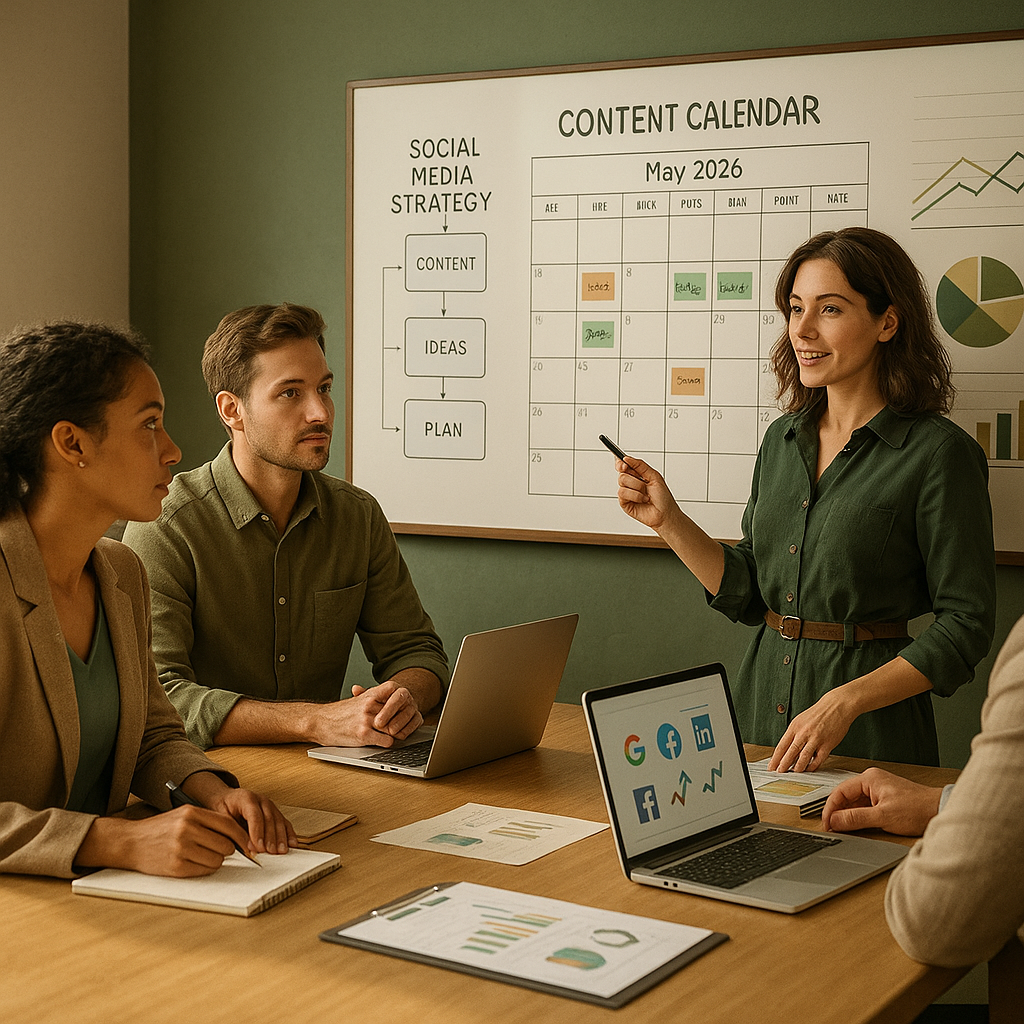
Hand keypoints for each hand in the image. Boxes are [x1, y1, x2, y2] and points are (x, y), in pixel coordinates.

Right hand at [76, 805, 260, 876]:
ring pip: (217, 860)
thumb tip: (237, 836)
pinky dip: (205, 869)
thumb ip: (208, 821)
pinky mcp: (176, 867)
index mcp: (192, 813)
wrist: (130, 842)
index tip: (249, 844)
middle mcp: (187, 829)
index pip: (228, 825)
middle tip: (219, 850)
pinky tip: (194, 863)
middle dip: (228, 850)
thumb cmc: (161, 828)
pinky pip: (204, 870)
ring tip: (203, 855)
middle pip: (226, 845)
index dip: (242, 836)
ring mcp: (181, 849)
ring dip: (216, 860)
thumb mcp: (184, 815)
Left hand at [207, 786, 296, 855]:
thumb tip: (247, 847)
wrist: (227, 798)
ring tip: (281, 851)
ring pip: (279, 821)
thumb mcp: (223, 818)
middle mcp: (260, 800)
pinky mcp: (275, 812)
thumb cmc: (223, 808)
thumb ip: (234, 832)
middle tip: (270, 852)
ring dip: (281, 837)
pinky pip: (284, 822)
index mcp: (246, 798)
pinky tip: (291, 843)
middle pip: (269, 819)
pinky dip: (289, 834)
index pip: (254, 816)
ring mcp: (270, 805)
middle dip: (271, 837)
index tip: (258, 847)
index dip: (257, 832)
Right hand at [313, 680, 422, 746]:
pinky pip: (386, 741)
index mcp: (369, 695)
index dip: (401, 700)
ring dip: (394, 734)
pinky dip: (386, 743)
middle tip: (399, 726)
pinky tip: (381, 742)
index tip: (401, 707)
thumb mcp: (356, 700)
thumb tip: (392, 701)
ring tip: (390, 735)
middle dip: (399, 721)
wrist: (318, 721)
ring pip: (393, 728)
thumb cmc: (337, 713)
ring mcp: (366, 720)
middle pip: (396, 713)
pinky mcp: (363, 735)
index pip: (394, 691)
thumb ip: (373, 699)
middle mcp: (369, 705)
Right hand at [613, 456, 681, 533]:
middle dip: (634, 477)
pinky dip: (635, 495)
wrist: (665, 513)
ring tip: (646, 494)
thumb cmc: (662, 497)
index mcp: (636, 474)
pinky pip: (622, 493)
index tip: (624, 463)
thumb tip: (626, 458)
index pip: (623, 465)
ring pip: (622, 481)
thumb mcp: (654, 476)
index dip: (620, 462)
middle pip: (622, 472)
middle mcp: (630, 483)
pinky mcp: (624, 503)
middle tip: (643, 482)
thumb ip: (640, 465)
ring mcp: (627, 493)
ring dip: (637, 487)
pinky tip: (643, 500)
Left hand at [768, 688, 852, 771]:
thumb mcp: (801, 720)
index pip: (782, 746)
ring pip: (803, 757)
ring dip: (798, 768)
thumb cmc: (818, 713)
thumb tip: (788, 749)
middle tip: (779, 772)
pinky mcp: (827, 744)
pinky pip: (818, 759)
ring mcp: (815, 739)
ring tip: (794, 773)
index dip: (775, 758)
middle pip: (790, 752)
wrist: (836, 706)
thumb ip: (795, 734)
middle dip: (783, 765)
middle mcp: (803, 733)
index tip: (771, 766)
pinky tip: (809, 769)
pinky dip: (813, 766)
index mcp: (795, 727)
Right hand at [821, 767, 941, 835]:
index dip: (830, 809)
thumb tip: (835, 821)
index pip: (839, 792)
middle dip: (838, 813)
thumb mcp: (883, 817)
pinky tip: (857, 827)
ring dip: (848, 816)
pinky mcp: (883, 799)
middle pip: (845, 797)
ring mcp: (878, 790)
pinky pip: (863, 807)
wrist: (940, 811)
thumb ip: (856, 819)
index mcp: (869, 779)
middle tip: (832, 829)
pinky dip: (858, 817)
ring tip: (843, 829)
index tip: (827, 824)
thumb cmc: (918, 809)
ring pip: (854, 803)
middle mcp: (872, 781)